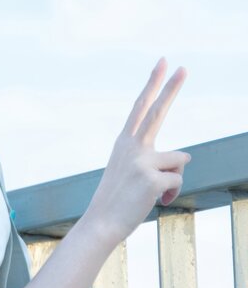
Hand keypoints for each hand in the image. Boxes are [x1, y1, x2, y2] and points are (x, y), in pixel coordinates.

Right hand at [84, 57, 191, 245]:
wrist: (100, 224)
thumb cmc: (116, 203)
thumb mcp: (131, 174)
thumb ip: (154, 160)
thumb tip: (186, 158)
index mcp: (124, 144)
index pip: (141, 107)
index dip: (153, 85)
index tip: (163, 63)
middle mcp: (133, 147)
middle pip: (157, 111)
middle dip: (171, 87)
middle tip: (183, 67)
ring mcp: (142, 161)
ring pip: (179, 161)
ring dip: (173, 179)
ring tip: (152, 195)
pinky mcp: (153, 178)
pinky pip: (178, 181)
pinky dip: (171, 195)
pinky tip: (155, 202)